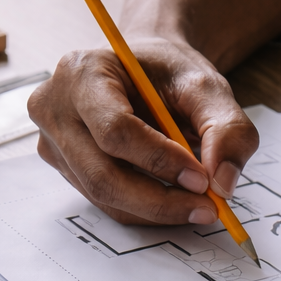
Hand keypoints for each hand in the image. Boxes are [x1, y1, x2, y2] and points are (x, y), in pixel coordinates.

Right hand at [28, 38, 258, 225]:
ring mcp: (53, 141)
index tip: (202, 179)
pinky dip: (143, 208)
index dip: (159, 161)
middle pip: (102, 174)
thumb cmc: (165, 72)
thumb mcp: (206, 85)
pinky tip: (173, 198)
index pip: (114, 130)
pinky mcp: (63, 166)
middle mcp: (54, 107)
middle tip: (206, 208)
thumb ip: (227, 127)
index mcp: (81, 72)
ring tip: (197, 204)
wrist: (141, 70)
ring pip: (103, 195)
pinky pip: (103, 200)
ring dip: (155, 209)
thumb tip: (222, 182)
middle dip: (159, 200)